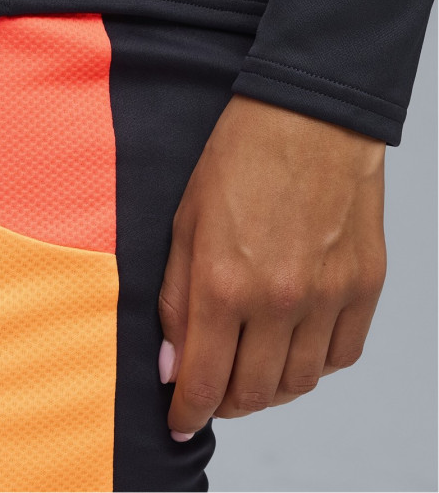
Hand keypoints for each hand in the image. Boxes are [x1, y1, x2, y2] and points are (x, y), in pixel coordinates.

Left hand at [157, 93, 386, 440]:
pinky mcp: (365, 286)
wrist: (308, 117)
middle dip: (226, 403)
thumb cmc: (239, 158)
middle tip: (212, 390)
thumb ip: (176, 298)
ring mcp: (330, 295)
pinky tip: (293, 342)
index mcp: (225, 282)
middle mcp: (280, 300)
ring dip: (269, 388)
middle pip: (254, 393)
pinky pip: (342, 355)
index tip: (181, 421)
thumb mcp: (184, 223)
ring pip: (301, 382)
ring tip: (250, 367)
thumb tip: (173, 364)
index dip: (189, 411)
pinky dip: (314, 363)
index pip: (205, 381)